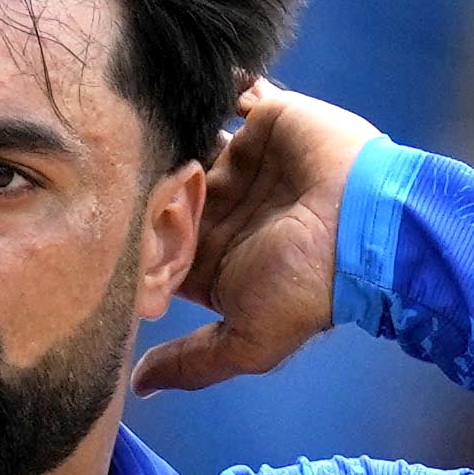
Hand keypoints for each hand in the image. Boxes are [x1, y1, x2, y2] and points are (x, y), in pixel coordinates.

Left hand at [131, 77, 384, 396]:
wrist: (367, 227)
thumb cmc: (306, 289)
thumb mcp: (244, 342)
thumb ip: (192, 363)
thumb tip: (137, 389)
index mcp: (214, 257)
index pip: (155, 243)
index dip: (130, 239)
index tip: (106, 233)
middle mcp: (225, 208)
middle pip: (163, 188)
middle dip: (139, 181)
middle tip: (112, 171)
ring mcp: (243, 162)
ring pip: (185, 140)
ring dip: (164, 132)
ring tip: (137, 123)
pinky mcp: (266, 119)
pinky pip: (230, 92)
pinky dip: (208, 85)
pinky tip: (179, 86)